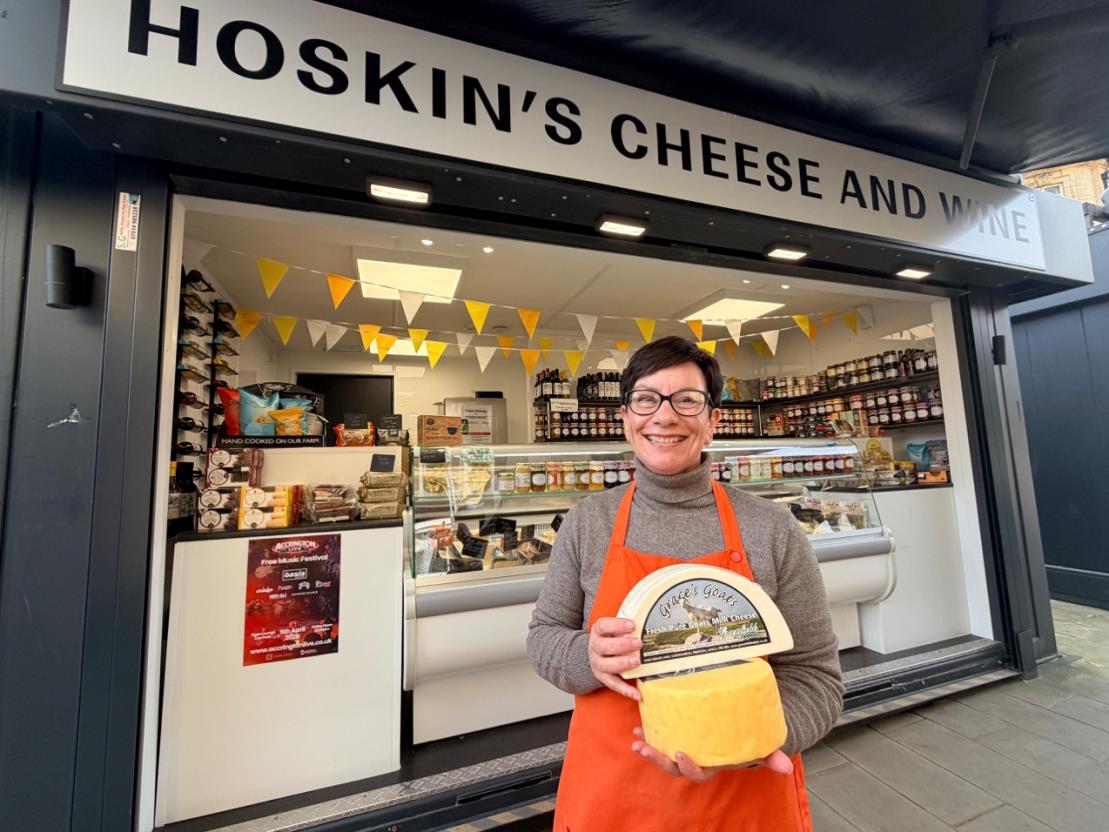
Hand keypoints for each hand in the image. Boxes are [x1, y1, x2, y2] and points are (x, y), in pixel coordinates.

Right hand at [588, 617, 642, 700]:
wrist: (595, 654)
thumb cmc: (610, 639)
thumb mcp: (613, 628)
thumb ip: (626, 626)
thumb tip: (649, 617)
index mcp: (598, 632)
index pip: (603, 626)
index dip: (617, 625)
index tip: (632, 625)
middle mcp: (596, 648)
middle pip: (603, 646)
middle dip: (622, 645)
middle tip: (638, 643)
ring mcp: (598, 664)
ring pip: (606, 665)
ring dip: (622, 664)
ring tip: (637, 661)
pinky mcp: (604, 678)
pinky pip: (614, 685)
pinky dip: (626, 690)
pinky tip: (637, 694)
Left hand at [630, 727, 793, 782]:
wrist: (741, 730)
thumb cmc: (747, 742)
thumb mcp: (759, 747)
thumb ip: (770, 756)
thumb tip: (788, 767)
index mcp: (712, 765)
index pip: (698, 773)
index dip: (688, 766)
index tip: (680, 754)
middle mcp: (695, 760)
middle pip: (673, 768)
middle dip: (658, 759)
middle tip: (645, 748)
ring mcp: (683, 749)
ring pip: (662, 756)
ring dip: (648, 748)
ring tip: (636, 739)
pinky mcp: (675, 735)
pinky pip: (659, 738)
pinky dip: (648, 733)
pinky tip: (638, 725)